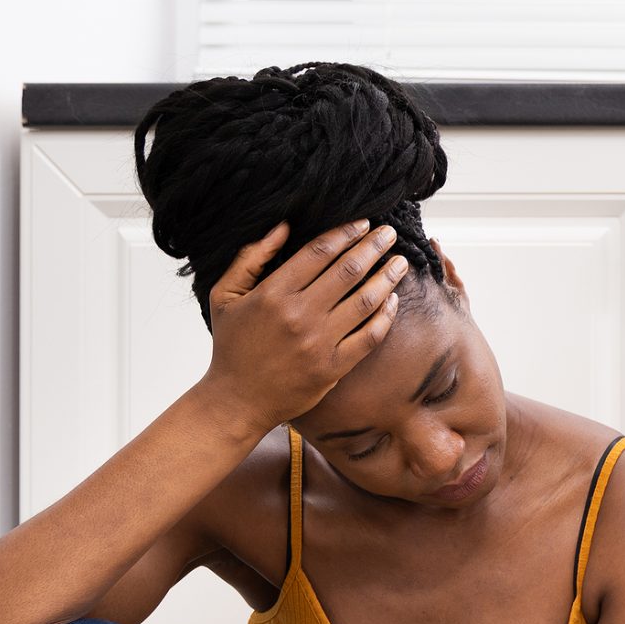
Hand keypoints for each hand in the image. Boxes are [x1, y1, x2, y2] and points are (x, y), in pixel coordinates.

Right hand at [199, 219, 410, 432]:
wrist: (237, 400)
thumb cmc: (231, 345)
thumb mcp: (225, 295)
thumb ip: (250, 258)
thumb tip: (283, 227)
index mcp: (273, 293)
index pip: (318, 253)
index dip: (344, 234)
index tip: (362, 223)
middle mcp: (299, 315)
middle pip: (348, 271)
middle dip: (373, 247)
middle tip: (389, 233)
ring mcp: (319, 343)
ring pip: (364, 301)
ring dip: (386, 278)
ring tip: (400, 263)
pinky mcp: (334, 368)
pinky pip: (369, 337)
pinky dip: (385, 317)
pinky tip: (392, 300)